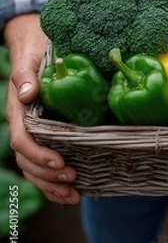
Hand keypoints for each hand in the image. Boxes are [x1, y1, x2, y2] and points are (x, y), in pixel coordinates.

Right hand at [7, 52, 79, 204]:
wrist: (36, 48)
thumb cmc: (35, 52)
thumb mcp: (30, 59)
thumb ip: (26, 75)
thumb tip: (28, 93)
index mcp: (18, 112)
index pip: (21, 141)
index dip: (38, 155)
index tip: (60, 161)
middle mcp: (23, 127)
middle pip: (27, 161)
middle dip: (48, 175)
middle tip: (72, 177)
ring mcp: (33, 134)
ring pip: (34, 169)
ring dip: (51, 185)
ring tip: (73, 194)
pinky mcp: (46, 136)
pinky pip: (44, 165)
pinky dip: (54, 182)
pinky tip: (70, 192)